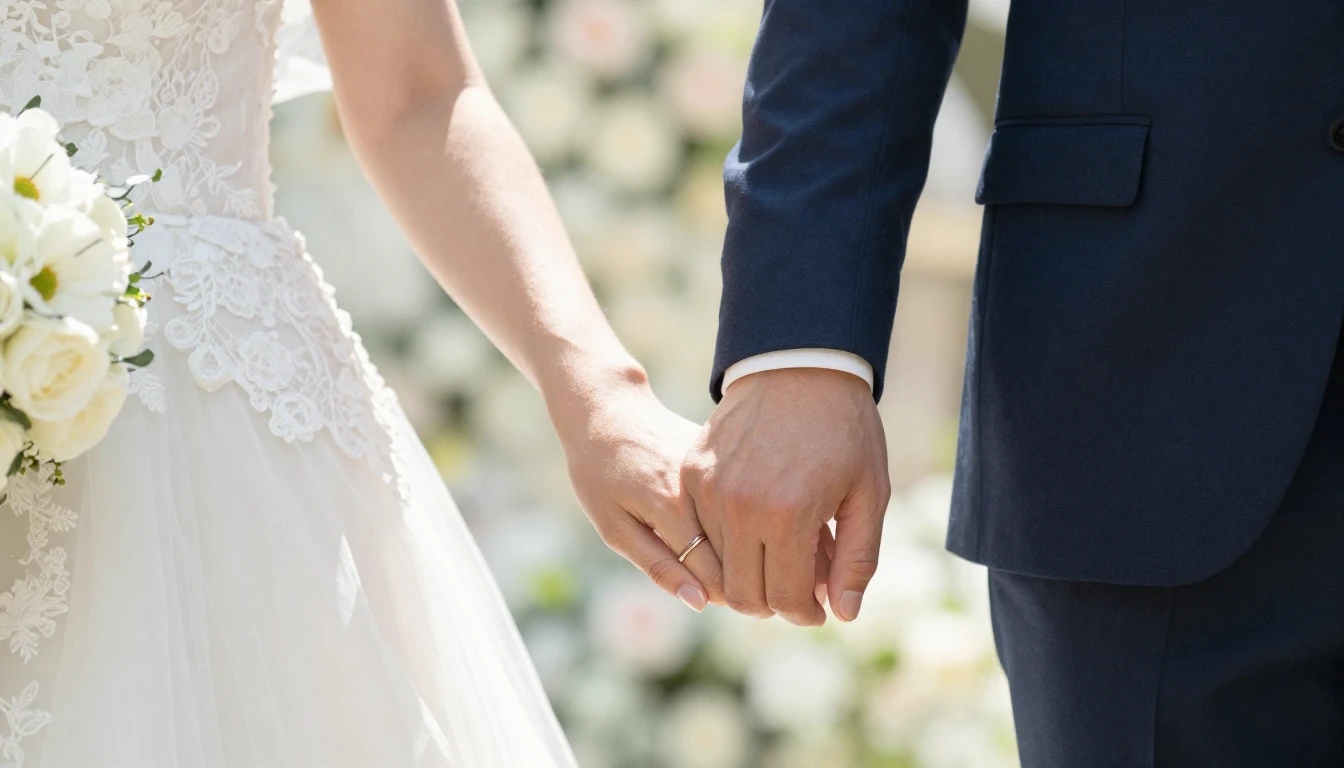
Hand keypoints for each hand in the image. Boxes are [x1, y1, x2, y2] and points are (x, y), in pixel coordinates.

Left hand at [547, 363, 725, 611]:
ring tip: (712, 548)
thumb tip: (699, 602)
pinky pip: (736, 500)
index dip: (717, 596)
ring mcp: (718, 469)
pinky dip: (731, 515)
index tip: (709, 599)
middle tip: (709, 578)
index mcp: (674, 509)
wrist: (608, 408)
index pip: (717, 575)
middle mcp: (704, 489)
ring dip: (735, 545)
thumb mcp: (614, 527)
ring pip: (742, 526)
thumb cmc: (600, 473)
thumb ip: (658, 566)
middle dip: (731, 573)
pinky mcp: (722, 457)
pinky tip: (716, 518)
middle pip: (736, 553)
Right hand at [681, 368, 888, 624]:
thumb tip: (843, 613)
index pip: (783, 599)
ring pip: (717, 566)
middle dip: (773, 604)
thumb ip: (857, 559)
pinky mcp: (692, 473)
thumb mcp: (869, 495)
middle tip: (798, 590)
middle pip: (743, 594)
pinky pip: (701, 530)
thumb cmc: (845, 430)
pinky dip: (726, 541)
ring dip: (749, 573)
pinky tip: (757, 526)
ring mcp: (709, 489)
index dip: (803, 614)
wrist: (799, 365)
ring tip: (782, 552)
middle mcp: (741, 507)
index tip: (817, 609)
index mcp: (789, 515)